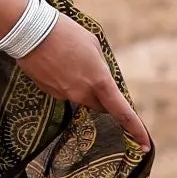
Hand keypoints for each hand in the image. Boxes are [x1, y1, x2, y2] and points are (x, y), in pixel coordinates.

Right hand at [13, 14, 152, 152]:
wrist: (31, 32)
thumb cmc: (66, 33)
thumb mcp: (93, 44)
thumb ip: (100, 66)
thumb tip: (98, 76)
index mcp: (99, 81)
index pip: (122, 112)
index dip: (136, 129)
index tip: (145, 145)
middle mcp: (82, 93)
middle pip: (100, 105)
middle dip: (104, 98)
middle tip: (98, 78)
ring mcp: (63, 95)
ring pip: (81, 97)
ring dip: (82, 85)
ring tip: (71, 59)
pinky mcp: (49, 92)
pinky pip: (64, 91)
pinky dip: (65, 81)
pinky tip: (57, 62)